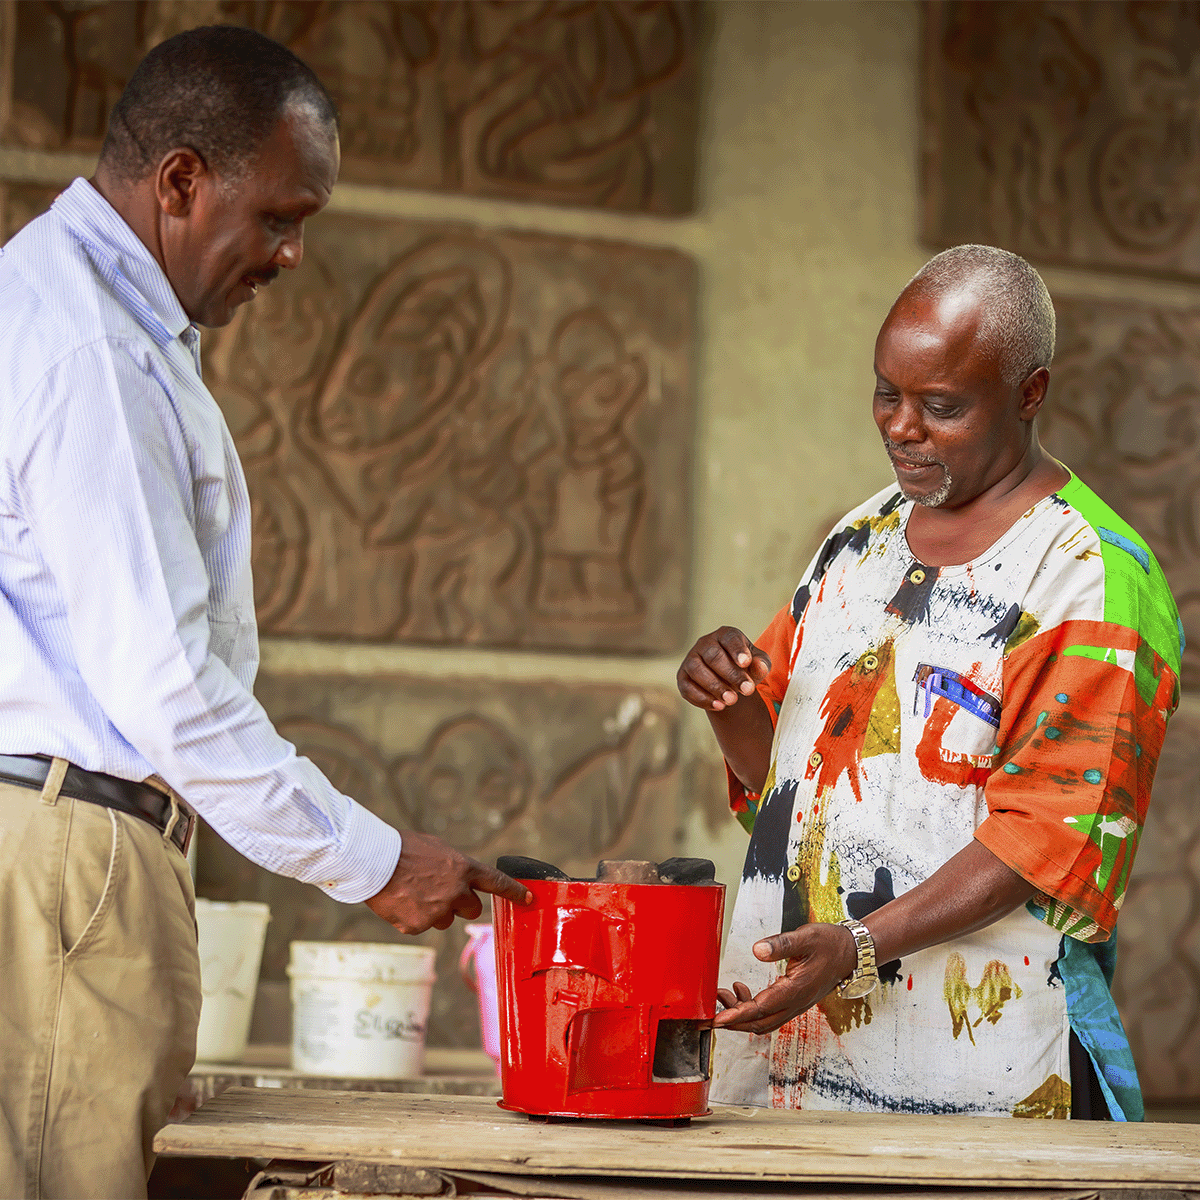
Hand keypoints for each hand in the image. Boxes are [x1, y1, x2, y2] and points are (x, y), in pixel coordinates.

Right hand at [365, 831, 531, 934]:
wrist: (373, 862)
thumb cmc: (402, 848)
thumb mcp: (436, 848)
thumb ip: (453, 866)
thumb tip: (457, 878)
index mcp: (463, 868)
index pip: (497, 882)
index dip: (514, 892)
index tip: (528, 899)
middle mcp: (456, 892)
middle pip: (472, 908)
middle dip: (461, 903)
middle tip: (442, 893)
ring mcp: (438, 912)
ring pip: (444, 919)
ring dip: (434, 910)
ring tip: (412, 892)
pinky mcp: (418, 926)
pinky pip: (422, 926)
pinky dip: (413, 917)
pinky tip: (400, 902)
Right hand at [677, 626, 771, 711]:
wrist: (730, 682)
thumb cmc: (745, 668)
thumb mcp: (758, 665)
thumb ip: (761, 664)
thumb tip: (758, 666)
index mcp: (725, 635)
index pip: (729, 638)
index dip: (737, 650)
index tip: (745, 663)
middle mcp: (705, 643)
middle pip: (713, 656)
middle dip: (731, 674)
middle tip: (746, 690)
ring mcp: (691, 659)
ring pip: (696, 669)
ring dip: (714, 686)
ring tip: (732, 700)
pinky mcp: (682, 677)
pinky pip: (687, 687)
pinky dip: (702, 698)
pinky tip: (719, 706)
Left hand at [713, 923, 856, 1033]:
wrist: (851, 952)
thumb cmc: (830, 943)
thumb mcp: (805, 937)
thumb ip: (780, 944)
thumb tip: (757, 950)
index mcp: (796, 989)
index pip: (761, 1008)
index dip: (737, 1014)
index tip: (717, 1018)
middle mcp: (796, 1002)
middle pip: (760, 1023)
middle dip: (734, 1021)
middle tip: (710, 1013)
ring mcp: (796, 1004)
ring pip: (765, 1020)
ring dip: (741, 1014)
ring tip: (722, 996)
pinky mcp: (795, 1000)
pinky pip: (771, 1012)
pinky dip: (752, 1008)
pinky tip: (742, 990)